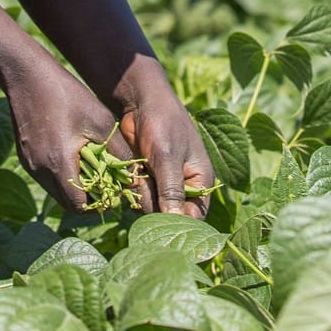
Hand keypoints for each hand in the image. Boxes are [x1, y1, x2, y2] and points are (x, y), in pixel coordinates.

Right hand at [6, 59, 125, 211]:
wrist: (26, 74)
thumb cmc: (67, 94)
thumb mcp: (100, 120)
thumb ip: (117, 150)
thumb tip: (133, 173)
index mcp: (59, 164)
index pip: (79, 206)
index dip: (99, 204)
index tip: (112, 192)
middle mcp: (40, 170)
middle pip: (67, 202)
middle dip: (88, 198)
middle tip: (105, 183)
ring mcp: (29, 165)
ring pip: (55, 191)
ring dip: (74, 186)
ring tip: (92, 169)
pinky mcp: (24, 156)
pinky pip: (45, 177)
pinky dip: (61, 175)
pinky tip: (73, 155)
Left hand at [115, 74, 217, 217]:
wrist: (141, 102)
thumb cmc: (163, 125)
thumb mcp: (168, 157)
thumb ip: (171, 190)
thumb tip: (174, 221)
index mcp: (200, 181)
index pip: (195, 216)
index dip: (182, 226)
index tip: (164, 228)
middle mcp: (183, 186)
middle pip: (170, 215)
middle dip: (156, 209)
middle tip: (147, 189)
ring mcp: (162, 183)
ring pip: (151, 208)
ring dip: (142, 197)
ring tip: (140, 172)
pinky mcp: (145, 179)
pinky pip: (138, 197)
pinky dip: (132, 190)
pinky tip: (131, 173)